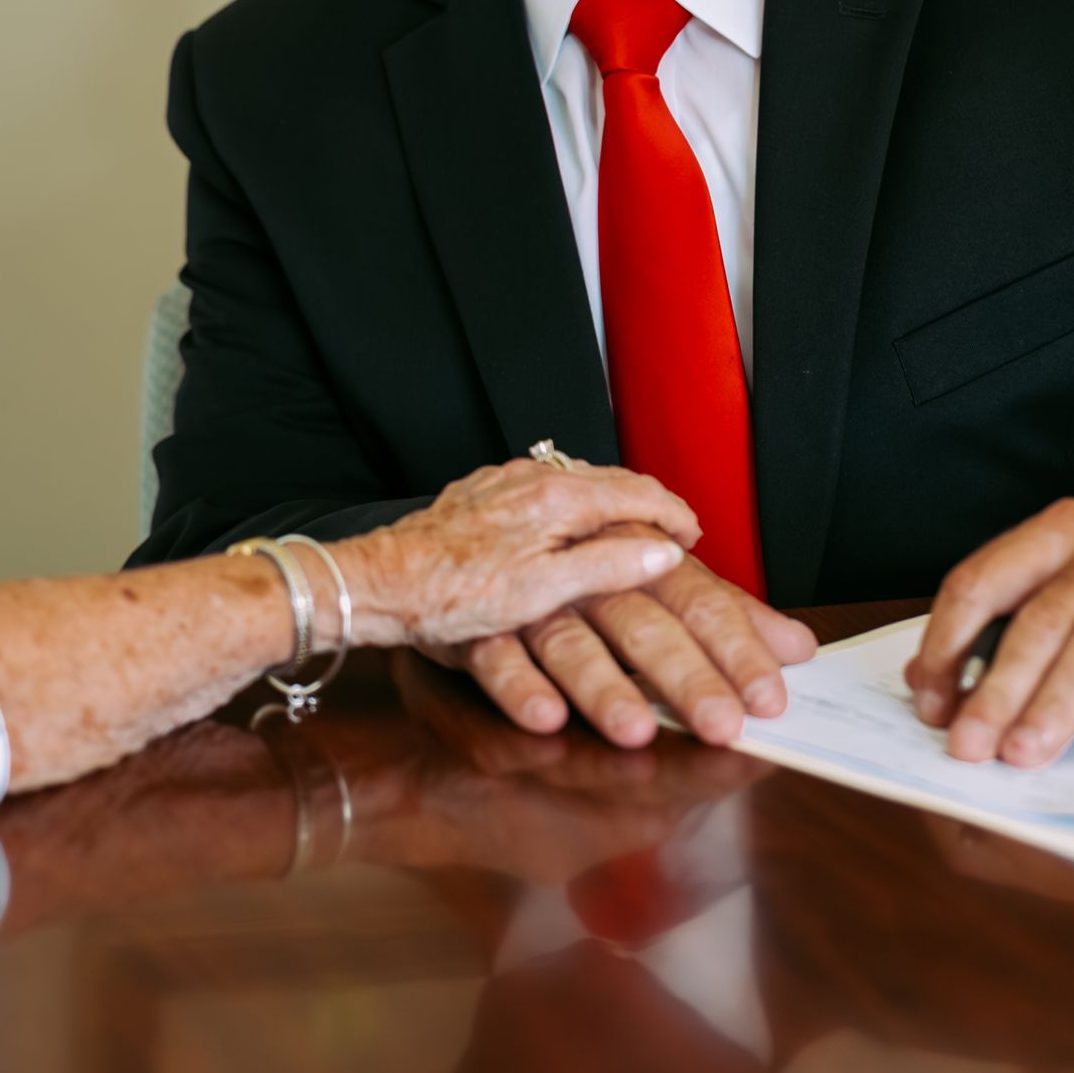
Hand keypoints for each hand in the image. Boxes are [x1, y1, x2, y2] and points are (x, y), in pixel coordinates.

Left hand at [346, 457, 698, 662]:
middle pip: (609, 480)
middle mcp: (531, 476)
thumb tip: (662, 553)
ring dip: (609, 504)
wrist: (380, 583)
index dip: (673, 514)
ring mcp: (503, 481)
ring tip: (628, 534)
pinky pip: (544, 489)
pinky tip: (568, 532)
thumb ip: (607, 566)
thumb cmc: (454, 596)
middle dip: (647, 504)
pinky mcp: (481, 493)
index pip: (636, 491)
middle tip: (671, 535)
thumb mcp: (542, 592)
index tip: (693, 535)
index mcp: (555, 497)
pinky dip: (573, 506)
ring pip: (575, 482)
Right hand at [432, 552, 815, 748]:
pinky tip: (546, 720)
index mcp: (642, 556)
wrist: (483, 539)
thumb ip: (724, 614)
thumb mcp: (658, 580)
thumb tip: (798, 647)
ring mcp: (532, 600)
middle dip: (684, 676)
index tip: (770, 699)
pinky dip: (519, 686)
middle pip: (643, 624)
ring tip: (636, 733)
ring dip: (603, 686)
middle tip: (721, 725)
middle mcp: (591, 574)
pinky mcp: (480, 627)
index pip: (699, 602)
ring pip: (570, 641)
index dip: (736, 650)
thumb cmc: (586, 565)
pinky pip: (496, 656)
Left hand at [904, 500, 1073, 768]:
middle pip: (1041, 619)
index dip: (948, 644)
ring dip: (1058, 704)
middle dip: (998, 689)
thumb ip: (1018, 618)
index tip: (932, 702)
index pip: (983, 580)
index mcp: (1065, 528)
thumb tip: (936, 685)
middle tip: (971, 746)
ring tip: (1027, 754)